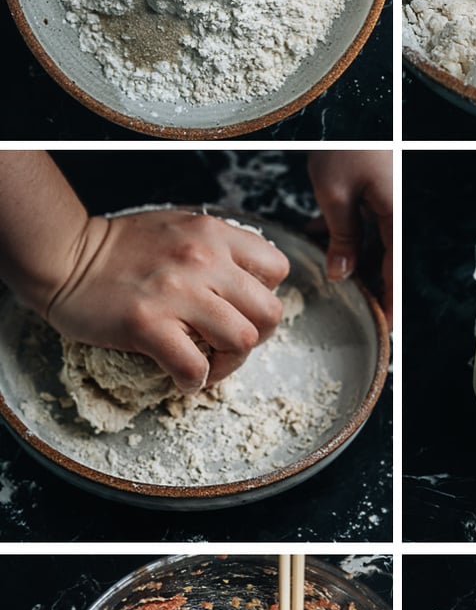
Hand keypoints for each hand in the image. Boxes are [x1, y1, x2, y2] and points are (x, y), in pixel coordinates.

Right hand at [46, 209, 289, 391]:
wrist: (64, 256)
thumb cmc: (119, 248)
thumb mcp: (178, 228)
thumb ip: (214, 249)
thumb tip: (242, 282)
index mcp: (213, 234)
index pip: (277, 269)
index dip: (265, 295)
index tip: (241, 309)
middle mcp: (202, 259)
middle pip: (269, 313)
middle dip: (256, 337)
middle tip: (227, 345)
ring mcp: (176, 293)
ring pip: (242, 341)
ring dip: (229, 364)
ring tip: (206, 366)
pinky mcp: (147, 324)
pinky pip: (194, 366)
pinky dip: (193, 380)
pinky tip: (181, 377)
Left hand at [307, 150, 392, 324]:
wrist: (348, 106)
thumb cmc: (346, 143)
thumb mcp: (335, 193)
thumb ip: (341, 237)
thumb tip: (341, 274)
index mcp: (395, 216)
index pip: (395, 272)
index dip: (389, 303)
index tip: (383, 330)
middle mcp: (396, 211)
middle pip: (387, 260)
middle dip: (369, 284)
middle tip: (354, 311)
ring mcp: (387, 200)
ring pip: (374, 242)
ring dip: (354, 259)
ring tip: (332, 276)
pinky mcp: (377, 189)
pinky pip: (367, 222)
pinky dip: (348, 235)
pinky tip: (323, 240)